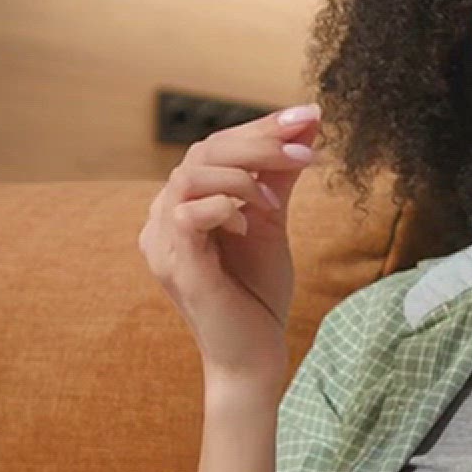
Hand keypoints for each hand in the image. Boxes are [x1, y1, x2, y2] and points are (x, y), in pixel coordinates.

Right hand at [139, 103, 321, 381]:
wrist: (255, 356)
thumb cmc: (256, 292)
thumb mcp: (272, 219)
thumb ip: (281, 172)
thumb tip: (308, 121)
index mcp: (183, 203)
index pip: (215, 148)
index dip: (260, 126)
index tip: (308, 115)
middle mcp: (164, 217)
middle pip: (203, 152)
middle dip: (259, 141)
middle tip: (305, 145)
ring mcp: (163, 242)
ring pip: (191, 175)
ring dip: (243, 176)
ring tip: (277, 201)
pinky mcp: (175, 266)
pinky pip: (188, 214)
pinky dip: (225, 207)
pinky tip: (250, 223)